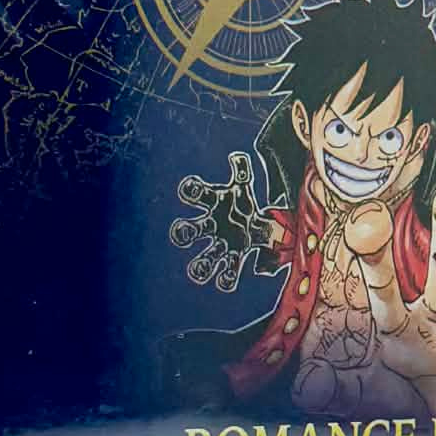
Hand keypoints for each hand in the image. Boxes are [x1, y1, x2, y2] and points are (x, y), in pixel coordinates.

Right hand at [170, 152, 272, 292]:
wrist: (254, 226)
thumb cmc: (241, 204)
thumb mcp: (242, 186)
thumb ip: (241, 171)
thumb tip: (236, 157)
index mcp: (211, 204)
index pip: (195, 194)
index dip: (190, 191)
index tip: (191, 189)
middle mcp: (210, 226)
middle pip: (189, 230)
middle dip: (182, 233)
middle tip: (181, 234)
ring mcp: (220, 244)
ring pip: (204, 258)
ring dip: (200, 265)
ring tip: (199, 271)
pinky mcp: (234, 258)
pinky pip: (227, 273)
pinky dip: (226, 278)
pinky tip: (226, 279)